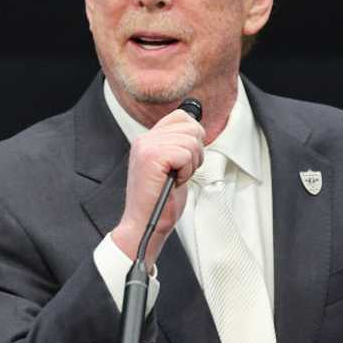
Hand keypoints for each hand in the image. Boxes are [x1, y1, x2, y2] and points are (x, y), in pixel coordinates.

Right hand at [110, 108, 204, 267]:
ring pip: (191, 141)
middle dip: (196, 152)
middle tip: (181, 172)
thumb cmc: (160, 202)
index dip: (194, 137)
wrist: (145, 225)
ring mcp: (147, 147)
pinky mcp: (152, 157)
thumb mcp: (171, 167)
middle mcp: (145, 139)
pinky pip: (185, 154)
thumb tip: (198, 129)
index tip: (186, 159)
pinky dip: (186, 171)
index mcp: (148, 140)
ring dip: (191, 164)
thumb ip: (178, 146)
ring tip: (176, 178)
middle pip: (191, 127)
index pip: (181, 117)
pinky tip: (174, 182)